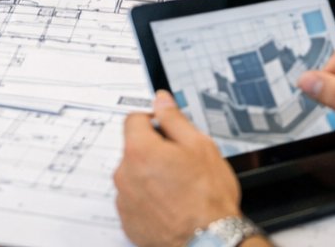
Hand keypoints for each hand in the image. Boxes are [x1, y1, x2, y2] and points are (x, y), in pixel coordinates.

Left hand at [115, 91, 258, 246]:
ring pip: (134, 175)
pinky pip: (134, 200)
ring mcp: (125, 200)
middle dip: (153, 151)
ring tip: (177, 188)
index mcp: (139, 150)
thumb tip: (162, 101)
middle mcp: (125, 174)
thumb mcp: (199, 146)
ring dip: (149, 176)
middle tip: (179, 163)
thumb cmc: (207, 198)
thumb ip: (174, 119)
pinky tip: (170, 204)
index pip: (133, 119)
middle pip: (133, 148)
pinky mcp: (128, 221)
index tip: (165, 130)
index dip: (152, 121)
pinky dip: (148, 199)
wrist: (210, 241)